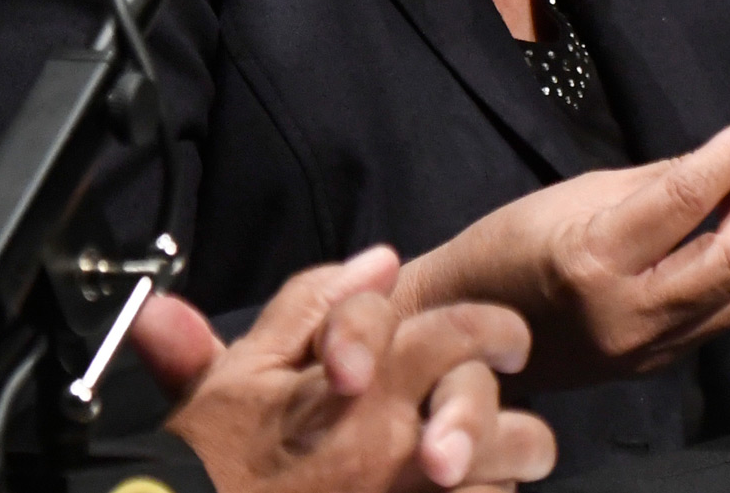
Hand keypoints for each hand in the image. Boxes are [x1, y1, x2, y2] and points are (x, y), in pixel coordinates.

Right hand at [132, 245, 556, 491]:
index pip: (469, 336)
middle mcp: (405, 449)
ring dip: (491, 485)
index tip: (506, 343)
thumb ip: (312, 305)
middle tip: (496, 430)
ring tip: (468, 481)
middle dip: (517, 431)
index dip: (499, 332)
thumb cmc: (211, 455)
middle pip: (518, 433)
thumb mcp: (242, 367)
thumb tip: (380, 260)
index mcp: (372, 386)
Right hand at [393, 120, 729, 388]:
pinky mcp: (652, 368)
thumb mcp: (573, 194)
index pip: (684, 202)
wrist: (466, 328)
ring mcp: (643, 351)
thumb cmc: (508, 244)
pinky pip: (719, 319)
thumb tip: (722, 161)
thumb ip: (655, 182)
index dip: (728, 161)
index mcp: (592, 259)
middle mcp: (626, 313)